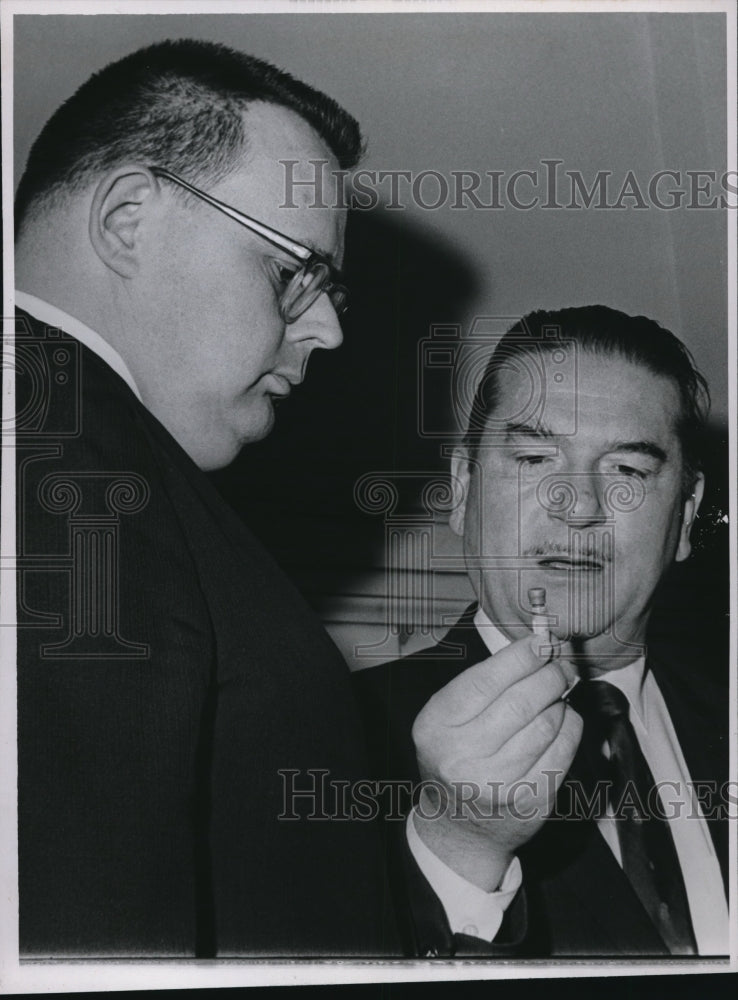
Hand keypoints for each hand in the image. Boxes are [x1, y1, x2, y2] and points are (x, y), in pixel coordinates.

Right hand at [411, 633, 581, 890]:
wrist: (459, 826)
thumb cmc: (456, 756)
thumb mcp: (448, 717)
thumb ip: (484, 682)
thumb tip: (537, 648)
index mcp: (437, 727)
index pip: (484, 682)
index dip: (519, 657)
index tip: (541, 641)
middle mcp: (463, 756)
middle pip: (521, 701)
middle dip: (549, 674)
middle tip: (560, 664)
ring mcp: (499, 782)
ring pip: (548, 723)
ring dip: (561, 699)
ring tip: (557, 692)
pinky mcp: (532, 799)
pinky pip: (564, 749)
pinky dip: (570, 726)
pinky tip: (562, 719)